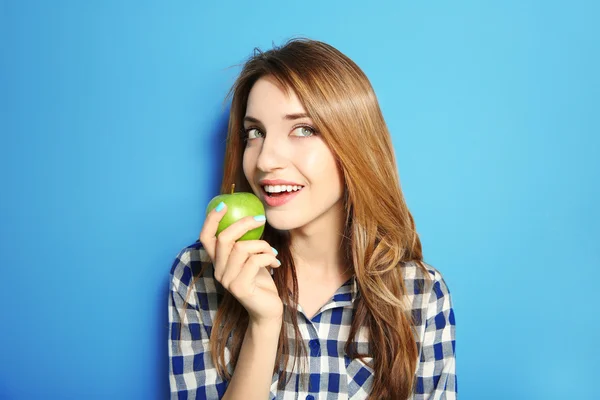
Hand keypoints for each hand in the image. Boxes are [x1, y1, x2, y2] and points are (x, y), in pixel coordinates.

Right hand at [199, 203, 282, 324]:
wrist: (268, 310)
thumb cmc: (261, 281)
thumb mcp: (251, 258)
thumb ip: (245, 243)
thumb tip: (252, 217)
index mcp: (218, 262)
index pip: (206, 237)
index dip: (211, 220)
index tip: (224, 205)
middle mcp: (218, 271)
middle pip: (224, 238)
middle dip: (244, 224)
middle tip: (261, 219)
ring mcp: (227, 281)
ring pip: (242, 248)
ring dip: (263, 245)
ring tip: (273, 253)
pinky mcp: (240, 288)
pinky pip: (255, 261)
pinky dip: (268, 257)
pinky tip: (276, 263)